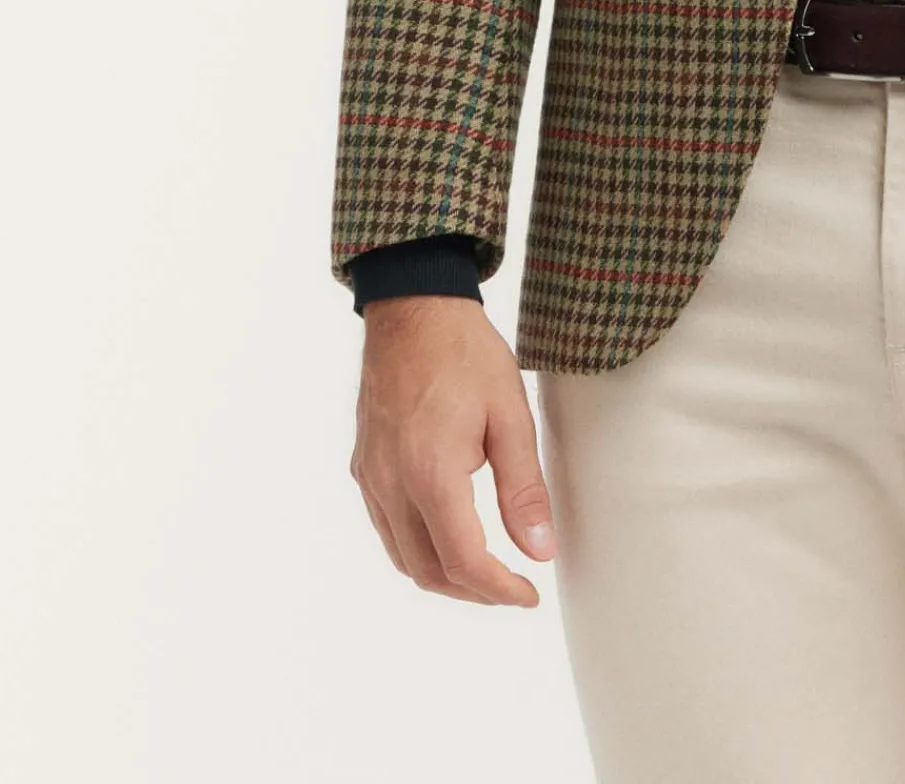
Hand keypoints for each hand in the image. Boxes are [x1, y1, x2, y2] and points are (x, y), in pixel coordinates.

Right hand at [349, 297, 557, 604]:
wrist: (413, 309)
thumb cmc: (466, 354)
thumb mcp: (510, 415)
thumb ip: (524, 489)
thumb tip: (540, 551)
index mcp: (431, 473)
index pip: (463, 561)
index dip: (499, 590)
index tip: (530, 594)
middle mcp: (392, 484)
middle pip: (429, 571)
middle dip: (474, 592)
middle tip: (514, 587)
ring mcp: (372, 478)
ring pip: (403, 558)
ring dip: (445, 576)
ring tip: (487, 570)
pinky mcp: (364, 468)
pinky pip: (387, 530)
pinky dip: (418, 550)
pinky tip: (448, 536)